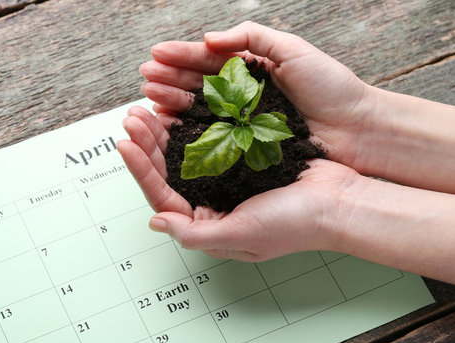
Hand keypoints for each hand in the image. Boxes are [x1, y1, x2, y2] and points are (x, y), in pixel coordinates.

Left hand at [118, 106, 360, 261]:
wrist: (338, 201)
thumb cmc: (294, 224)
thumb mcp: (242, 235)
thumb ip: (195, 234)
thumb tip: (155, 222)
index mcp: (207, 226)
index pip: (163, 198)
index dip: (142, 171)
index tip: (126, 144)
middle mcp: (211, 204)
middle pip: (168, 174)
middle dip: (148, 146)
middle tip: (133, 118)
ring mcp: (225, 181)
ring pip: (184, 155)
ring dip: (164, 134)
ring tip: (147, 110)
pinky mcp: (240, 160)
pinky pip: (207, 141)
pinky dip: (192, 126)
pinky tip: (179, 111)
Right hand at [139, 21, 374, 170]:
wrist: (355, 130)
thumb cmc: (330, 87)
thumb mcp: (292, 50)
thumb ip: (250, 37)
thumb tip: (208, 38)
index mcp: (250, 70)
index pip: (207, 60)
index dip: (180, 57)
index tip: (155, 56)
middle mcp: (242, 96)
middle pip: (196, 84)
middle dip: (168, 80)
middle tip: (144, 80)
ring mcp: (242, 122)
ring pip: (199, 109)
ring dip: (172, 102)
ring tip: (149, 98)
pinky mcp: (246, 146)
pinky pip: (212, 135)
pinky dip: (189, 129)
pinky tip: (170, 123)